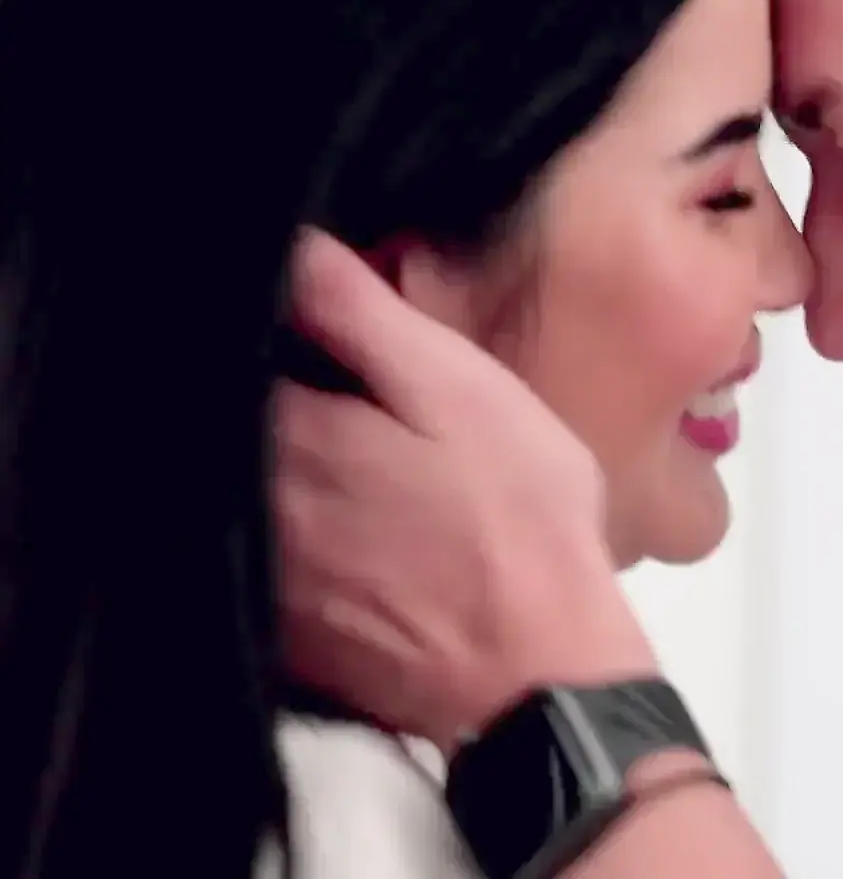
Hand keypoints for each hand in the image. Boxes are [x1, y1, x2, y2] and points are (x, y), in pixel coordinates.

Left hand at [274, 229, 654, 751]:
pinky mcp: (287, 637)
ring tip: (353, 460)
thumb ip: (363, 317)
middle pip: (222, 430)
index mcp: (291, 437)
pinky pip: (261, 563)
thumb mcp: (462, 393)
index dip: (260, 328)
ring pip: (237, 496)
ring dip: (275, 469)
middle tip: (335, 385)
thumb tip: (291, 247)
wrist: (541, 674)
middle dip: (263, 396)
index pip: (222, 356)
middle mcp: (256, 509)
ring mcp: (265, 579)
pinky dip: (292, 538)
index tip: (294, 315)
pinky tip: (356, 535)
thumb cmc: (519, 527)